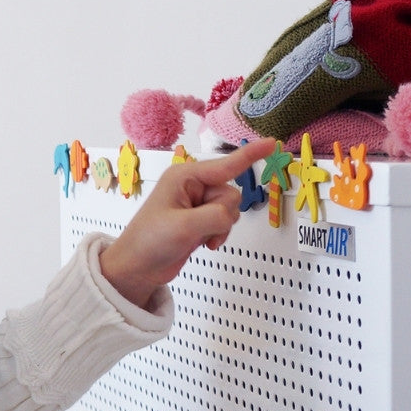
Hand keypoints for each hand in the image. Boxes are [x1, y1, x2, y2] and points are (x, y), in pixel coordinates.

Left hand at [99, 138, 276, 308]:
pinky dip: (219, 235)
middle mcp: (192, 185)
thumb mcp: (183, 227)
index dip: (251, 154)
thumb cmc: (150, 241)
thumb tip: (229, 215)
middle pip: (231, 194)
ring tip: (197, 237)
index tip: (272, 142)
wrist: (138, 268)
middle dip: (221, 215)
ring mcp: (197, 203)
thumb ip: (214, 217)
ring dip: (220, 228)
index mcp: (185, 176)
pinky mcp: (200, 220)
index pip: (226, 165)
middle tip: (197, 227)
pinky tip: (202, 243)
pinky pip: (225, 223)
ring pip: (230, 210)